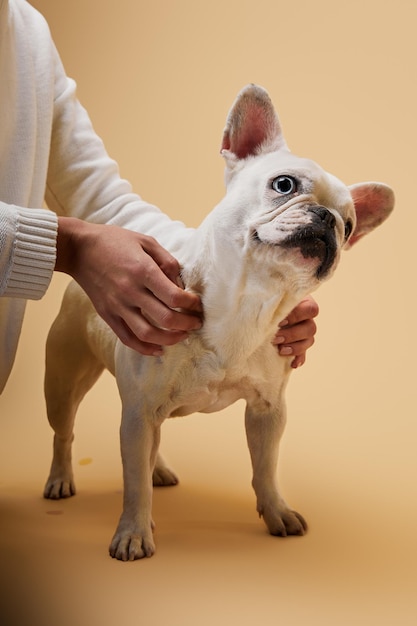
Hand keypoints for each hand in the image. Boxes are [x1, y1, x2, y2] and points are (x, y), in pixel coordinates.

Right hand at [56, 218, 202, 354]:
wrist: (79, 249)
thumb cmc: (114, 241)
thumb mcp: (146, 241)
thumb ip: (168, 262)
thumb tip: (182, 284)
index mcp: (143, 270)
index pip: (174, 297)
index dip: (191, 304)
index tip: (196, 304)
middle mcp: (130, 291)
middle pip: (165, 319)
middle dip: (187, 324)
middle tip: (196, 322)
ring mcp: (117, 305)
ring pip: (148, 334)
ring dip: (170, 340)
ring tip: (182, 335)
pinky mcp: (107, 314)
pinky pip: (127, 338)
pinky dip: (145, 348)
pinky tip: (158, 349)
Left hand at [272, 295, 318, 367]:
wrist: (259, 312)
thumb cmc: (265, 300)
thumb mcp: (271, 298)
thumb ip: (275, 304)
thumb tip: (270, 311)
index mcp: (303, 302)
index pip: (311, 310)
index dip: (297, 316)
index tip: (280, 322)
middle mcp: (306, 318)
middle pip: (311, 328)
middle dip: (293, 334)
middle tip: (276, 338)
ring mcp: (305, 332)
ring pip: (309, 341)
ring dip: (295, 347)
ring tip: (280, 350)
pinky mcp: (299, 345)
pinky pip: (304, 354)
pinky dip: (299, 359)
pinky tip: (293, 364)